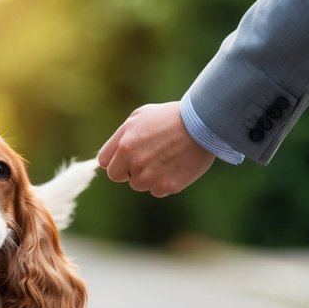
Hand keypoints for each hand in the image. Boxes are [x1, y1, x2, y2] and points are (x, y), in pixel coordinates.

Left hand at [98, 102, 215, 196]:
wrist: (203, 124)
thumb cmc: (170, 116)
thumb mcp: (139, 117)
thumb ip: (120, 137)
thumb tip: (109, 155)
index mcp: (124, 144)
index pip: (105, 163)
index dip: (116, 160)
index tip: (126, 158)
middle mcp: (134, 162)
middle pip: (118, 177)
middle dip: (128, 170)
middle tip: (146, 159)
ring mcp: (150, 176)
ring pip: (139, 185)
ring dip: (147, 176)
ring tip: (165, 158)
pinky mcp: (167, 186)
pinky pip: (157, 191)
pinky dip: (164, 182)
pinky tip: (175, 166)